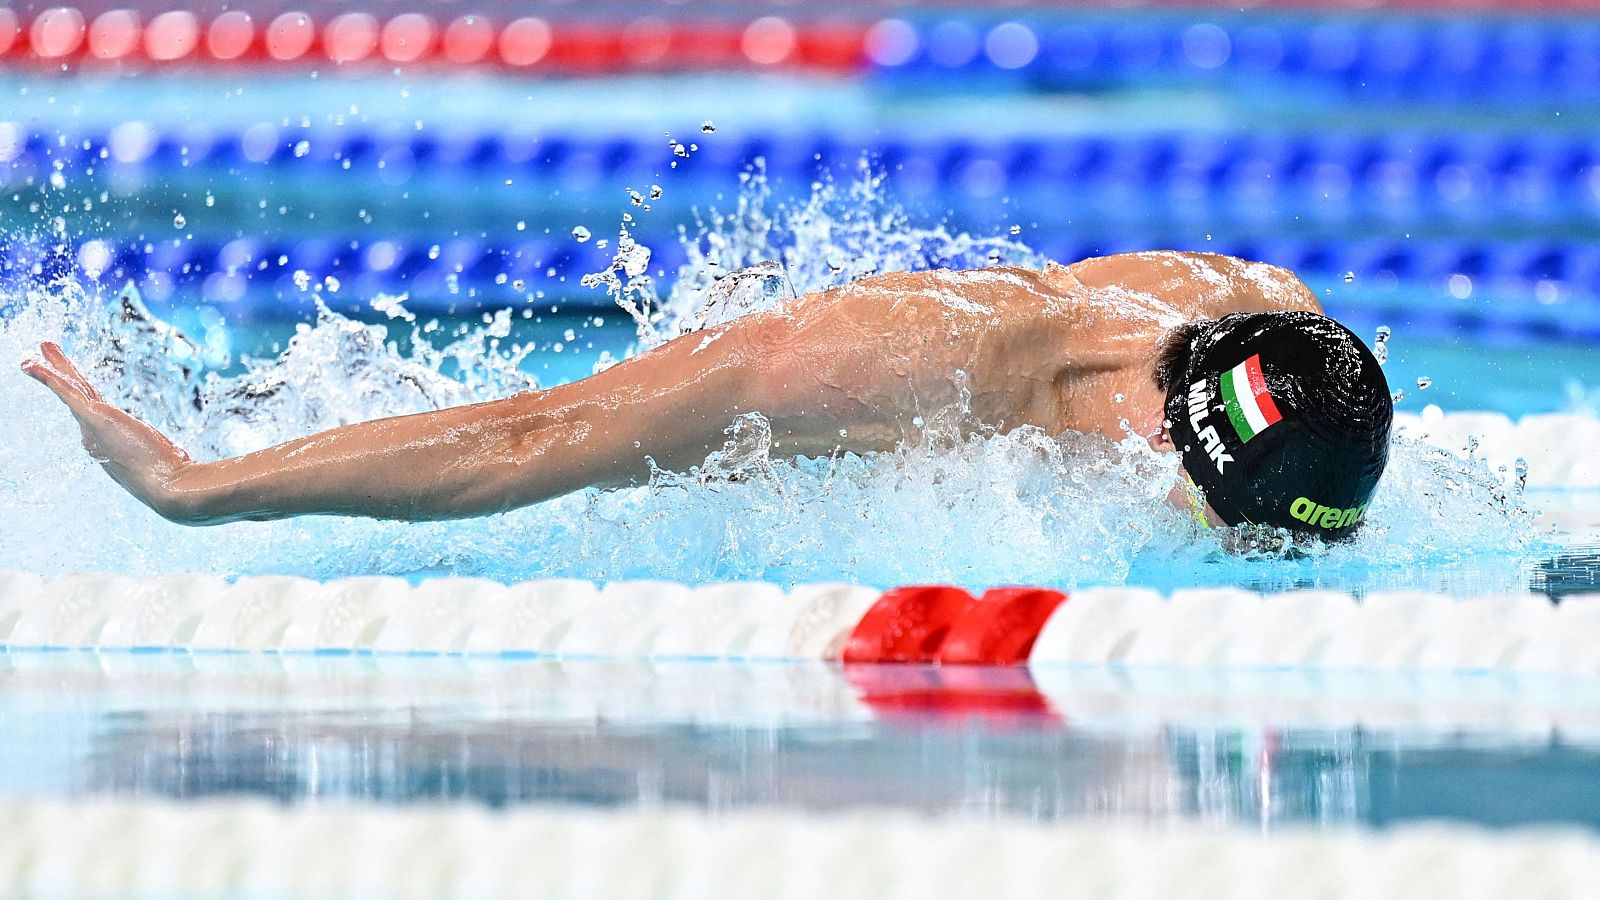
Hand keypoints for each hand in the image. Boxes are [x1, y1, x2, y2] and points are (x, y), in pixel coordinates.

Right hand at [22, 342, 203, 522]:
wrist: (170, 489)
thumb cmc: (174, 480)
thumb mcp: (166, 462)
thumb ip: (167, 455)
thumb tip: (180, 457)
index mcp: (107, 446)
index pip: (91, 414)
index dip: (81, 397)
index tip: (72, 384)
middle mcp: (93, 439)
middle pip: (74, 399)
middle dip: (58, 379)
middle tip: (37, 362)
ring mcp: (91, 429)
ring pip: (68, 392)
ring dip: (52, 371)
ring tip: (34, 355)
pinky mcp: (96, 418)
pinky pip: (67, 392)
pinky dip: (50, 377)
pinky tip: (34, 364)